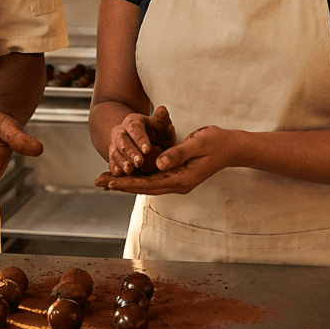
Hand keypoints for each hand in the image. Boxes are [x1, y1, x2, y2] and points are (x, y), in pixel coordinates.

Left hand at [94, 124, 232, 194]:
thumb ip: (177, 153)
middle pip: (143, 186)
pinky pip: (152, 177)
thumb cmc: (216, 142)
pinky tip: (124, 173)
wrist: (231, 147)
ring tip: (104, 179)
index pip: (149, 184)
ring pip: (146, 183)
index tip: (110, 182)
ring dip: (126, 181)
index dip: (128, 183)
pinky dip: (137, 176)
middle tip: (98, 181)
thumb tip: (158, 163)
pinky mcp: (176, 174)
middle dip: (121, 184)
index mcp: (181, 179)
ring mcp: (176, 180)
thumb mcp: (197, 144)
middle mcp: (177, 183)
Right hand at [105, 105, 175, 176]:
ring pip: (115, 152)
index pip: (135, 129)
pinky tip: (120, 175)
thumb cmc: (158, 135)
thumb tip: (162, 109)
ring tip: (130, 170)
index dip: (140, 139)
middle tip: (139, 162)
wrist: (149, 144)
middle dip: (130, 152)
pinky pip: (112, 163)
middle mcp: (121, 132)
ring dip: (122, 162)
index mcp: (133, 122)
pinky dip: (115, 169)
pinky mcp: (113, 158)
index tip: (147, 149)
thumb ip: (162, 121)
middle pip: (122, 141)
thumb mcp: (163, 128)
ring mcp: (115, 145)